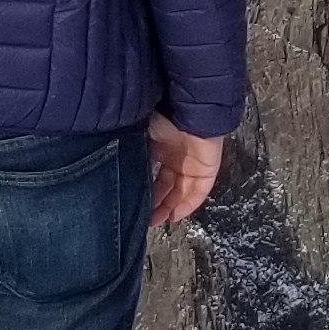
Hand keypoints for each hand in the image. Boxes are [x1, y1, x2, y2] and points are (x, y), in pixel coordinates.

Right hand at [145, 113, 222, 228]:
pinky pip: (199, 191)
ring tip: (157, 220)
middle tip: (145, 218)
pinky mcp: (207, 168)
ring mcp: (192, 163)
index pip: (153, 176)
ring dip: (170, 207)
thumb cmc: (162, 116)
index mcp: (161, 148)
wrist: (184, 109)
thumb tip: (120, 175)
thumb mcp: (140, 138)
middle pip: (167, 187)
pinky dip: (187, 205)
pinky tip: (175, 215)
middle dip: (156, 204)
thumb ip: (135, 157)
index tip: (135, 203)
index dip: (146, 191)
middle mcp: (176, 157)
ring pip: (182, 192)